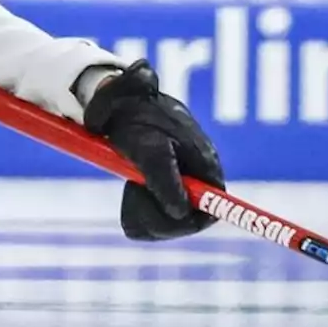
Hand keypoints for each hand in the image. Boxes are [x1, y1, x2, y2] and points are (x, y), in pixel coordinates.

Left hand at [80, 60, 225, 241]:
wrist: (117, 104)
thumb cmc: (136, 121)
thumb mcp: (148, 148)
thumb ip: (164, 179)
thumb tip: (181, 213)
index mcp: (204, 166)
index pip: (210, 210)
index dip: (185, 223)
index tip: (159, 218)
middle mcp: (196, 179)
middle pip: (184, 222)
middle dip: (155, 214)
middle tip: (133, 191)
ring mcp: (177, 185)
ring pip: (163, 221)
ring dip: (141, 208)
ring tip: (131, 182)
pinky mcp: (159, 189)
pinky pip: (148, 216)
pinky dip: (134, 207)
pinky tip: (130, 187)